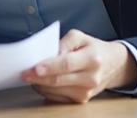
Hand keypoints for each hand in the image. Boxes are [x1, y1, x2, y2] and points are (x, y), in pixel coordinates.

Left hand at [21, 30, 136, 103]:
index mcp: (92, 59)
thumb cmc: (92, 48)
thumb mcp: (80, 37)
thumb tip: (48, 54)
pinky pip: (58, 97)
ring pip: (56, 90)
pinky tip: (40, 82)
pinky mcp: (82, 100)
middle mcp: (91, 78)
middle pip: (59, 80)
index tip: (34, 67)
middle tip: (24, 73)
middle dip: (38, 77)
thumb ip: (63, 43)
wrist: (112, 64)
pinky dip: (46, 90)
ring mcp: (86, 92)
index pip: (67, 64)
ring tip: (30, 76)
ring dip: (39, 84)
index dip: (49, 66)